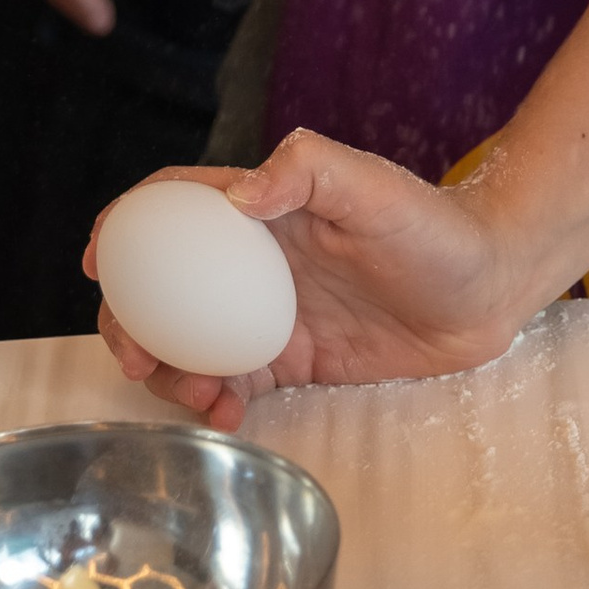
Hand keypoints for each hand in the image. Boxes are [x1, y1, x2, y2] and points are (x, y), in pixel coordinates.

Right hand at [87, 135, 536, 431]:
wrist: (488, 291)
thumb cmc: (434, 227)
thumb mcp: (373, 188)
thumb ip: (307, 173)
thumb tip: (236, 198)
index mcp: (264, 210)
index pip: (177, 206)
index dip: (128, 224)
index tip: (100, 260)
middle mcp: (256, 262)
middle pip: (165, 286)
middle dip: (131, 320)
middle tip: (138, 357)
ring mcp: (270, 314)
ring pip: (188, 343)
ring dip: (169, 373)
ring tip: (197, 396)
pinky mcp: (294, 360)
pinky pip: (233, 385)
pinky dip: (215, 404)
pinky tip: (229, 416)